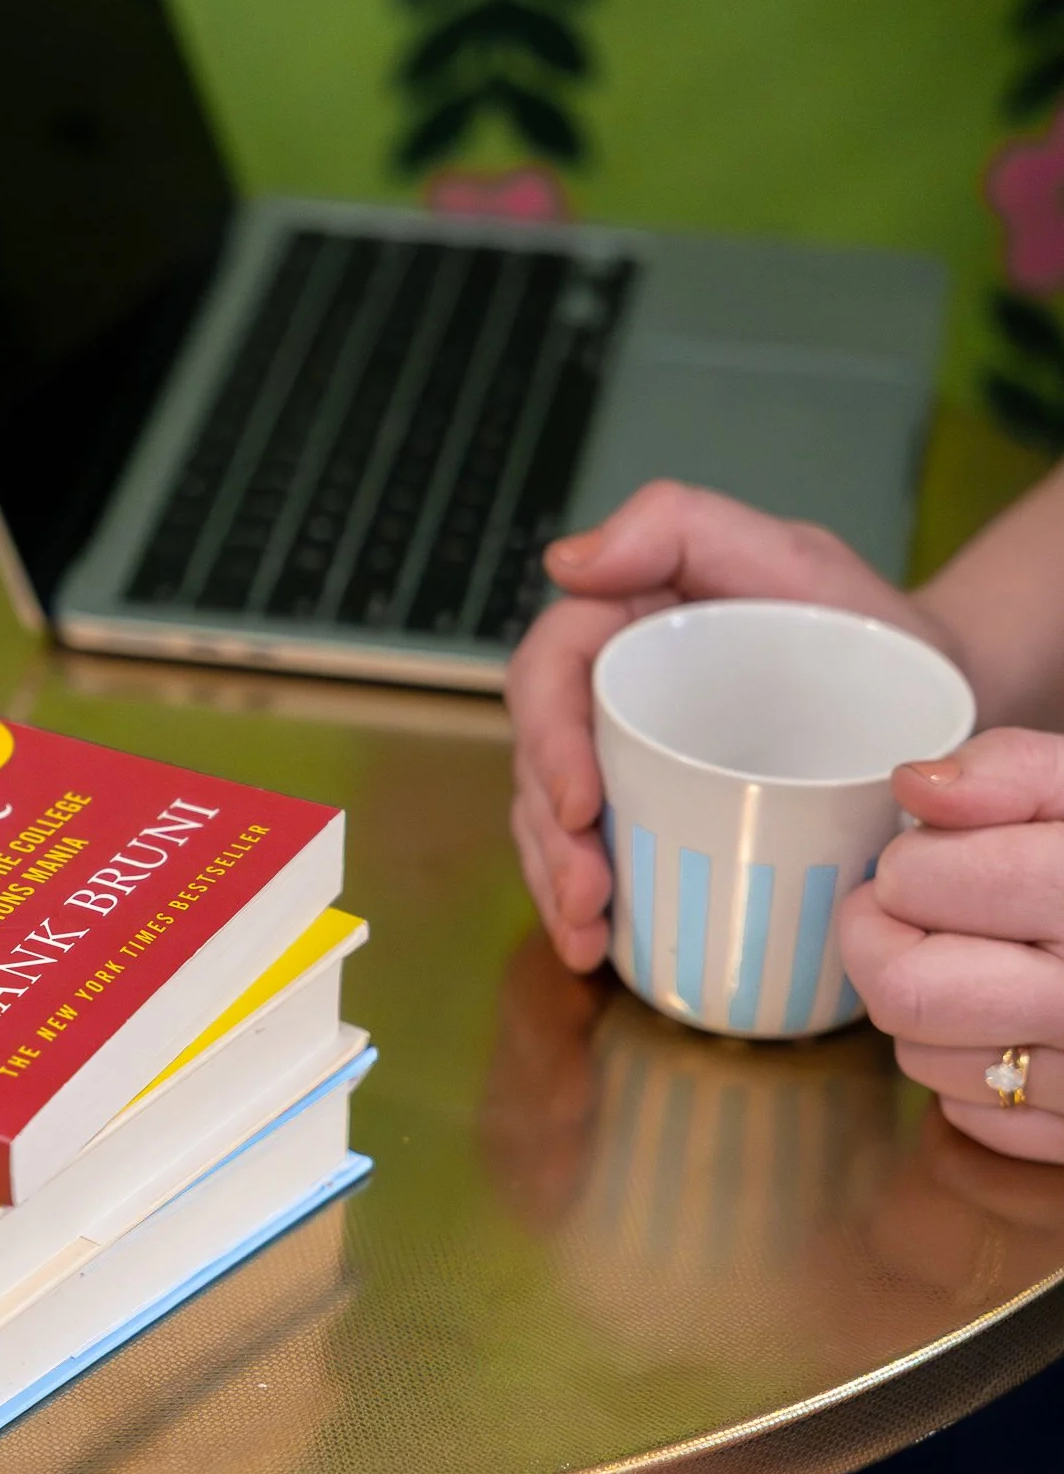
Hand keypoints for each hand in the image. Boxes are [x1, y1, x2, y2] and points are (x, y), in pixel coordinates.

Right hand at [504, 480, 954, 969]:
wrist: (934, 703)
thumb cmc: (865, 625)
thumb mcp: (787, 557)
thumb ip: (680, 526)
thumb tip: (566, 563)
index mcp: (622, 627)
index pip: (547, 675)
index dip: (545, 743)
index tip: (582, 807)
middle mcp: (610, 696)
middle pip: (538, 763)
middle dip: (547, 838)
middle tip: (586, 895)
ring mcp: (628, 760)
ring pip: (552, 820)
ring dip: (554, 881)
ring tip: (586, 935)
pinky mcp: (654, 815)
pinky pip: (599, 857)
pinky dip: (587, 905)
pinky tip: (597, 947)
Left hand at [839, 729, 1063, 1161]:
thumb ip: (1013, 772)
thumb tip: (917, 789)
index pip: (920, 886)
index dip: (907, 863)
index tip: (933, 857)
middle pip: (903, 989)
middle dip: (883, 939)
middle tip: (917, 913)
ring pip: (922, 1057)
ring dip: (927, 1009)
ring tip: (982, 965)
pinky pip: (974, 1117)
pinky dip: (973, 1072)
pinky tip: (1019, 1025)